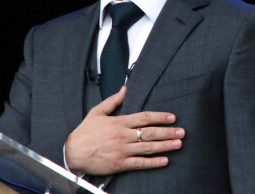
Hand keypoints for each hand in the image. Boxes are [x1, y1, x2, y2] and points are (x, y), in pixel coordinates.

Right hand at [65, 86, 184, 175]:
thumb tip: (125, 89)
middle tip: (181, 132)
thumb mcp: (97, 112)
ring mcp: (122, 151)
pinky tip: (165, 160)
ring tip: (178, 144)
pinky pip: (140, 163)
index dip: (159, 117)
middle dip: (168, 132)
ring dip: (165, 146)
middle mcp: (122, 136)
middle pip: (150, 133)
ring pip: (148, 148)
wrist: (73, 152)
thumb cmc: (85, 132)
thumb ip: (113, 101)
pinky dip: (153, 162)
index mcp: (118, 122)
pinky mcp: (119, 164)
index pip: (144, 117)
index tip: (172, 117)